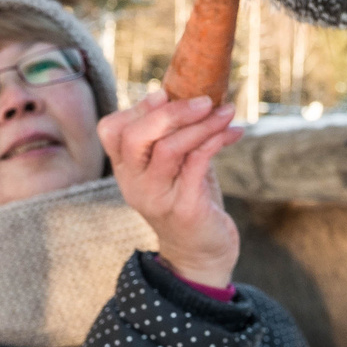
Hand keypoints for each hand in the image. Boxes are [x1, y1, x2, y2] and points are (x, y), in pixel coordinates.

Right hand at [99, 86, 243, 288]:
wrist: (202, 254)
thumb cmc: (189, 200)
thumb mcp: (174, 167)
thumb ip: (173, 136)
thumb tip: (192, 92)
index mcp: (126, 171)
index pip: (111, 130)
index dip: (137, 107)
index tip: (167, 93)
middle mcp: (134, 184)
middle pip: (135, 136)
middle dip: (171, 112)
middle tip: (205, 99)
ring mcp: (156, 198)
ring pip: (168, 148)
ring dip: (202, 124)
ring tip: (227, 111)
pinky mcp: (184, 209)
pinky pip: (197, 164)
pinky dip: (217, 141)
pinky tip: (234, 132)